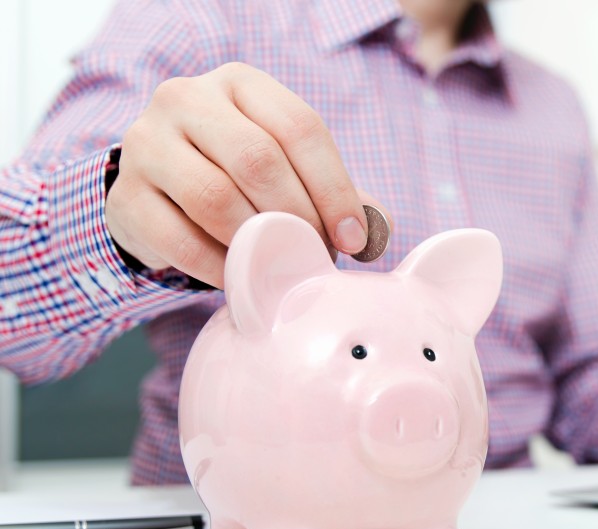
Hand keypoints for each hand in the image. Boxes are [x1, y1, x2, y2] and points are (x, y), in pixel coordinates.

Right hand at [106, 62, 383, 287]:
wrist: (156, 194)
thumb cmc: (237, 178)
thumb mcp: (285, 169)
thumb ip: (332, 192)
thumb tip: (377, 230)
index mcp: (240, 84)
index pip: (299, 127)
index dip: (334, 188)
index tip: (354, 239)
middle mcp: (187, 99)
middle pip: (258, 159)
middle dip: (298, 218)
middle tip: (315, 258)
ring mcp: (146, 144)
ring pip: (216, 199)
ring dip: (259, 245)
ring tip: (280, 268)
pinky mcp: (125, 197)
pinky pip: (181, 240)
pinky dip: (220, 269)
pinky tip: (240, 280)